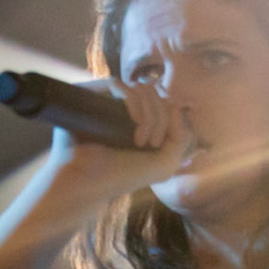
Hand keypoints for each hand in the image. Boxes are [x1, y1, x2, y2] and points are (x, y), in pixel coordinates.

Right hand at [34, 77, 190, 214]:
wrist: (86, 183)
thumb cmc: (123, 176)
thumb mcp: (165, 164)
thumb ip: (181, 136)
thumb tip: (174, 105)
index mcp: (142, 122)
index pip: (165, 103)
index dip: (170, 119)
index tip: (161, 144)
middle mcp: (126, 109)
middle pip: (157, 96)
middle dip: (161, 120)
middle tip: (150, 144)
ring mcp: (109, 101)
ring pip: (142, 89)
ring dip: (150, 114)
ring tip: (140, 141)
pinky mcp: (92, 95)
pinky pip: (119, 85)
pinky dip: (133, 102)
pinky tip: (132, 123)